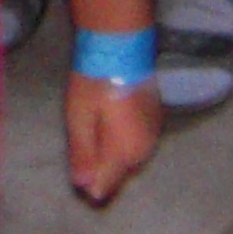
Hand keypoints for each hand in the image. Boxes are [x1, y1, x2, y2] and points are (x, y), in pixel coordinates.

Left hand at [64, 70, 165, 204]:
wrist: (122, 47)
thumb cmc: (96, 83)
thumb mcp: (80, 120)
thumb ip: (83, 154)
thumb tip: (83, 186)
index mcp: (126, 152)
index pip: (107, 184)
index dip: (90, 184)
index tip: (77, 172)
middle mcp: (145, 148)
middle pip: (121, 173)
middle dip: (103, 169)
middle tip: (83, 150)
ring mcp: (154, 132)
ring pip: (131, 158)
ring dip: (114, 155)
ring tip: (96, 134)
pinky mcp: (156, 118)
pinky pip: (138, 142)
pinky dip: (124, 141)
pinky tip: (111, 125)